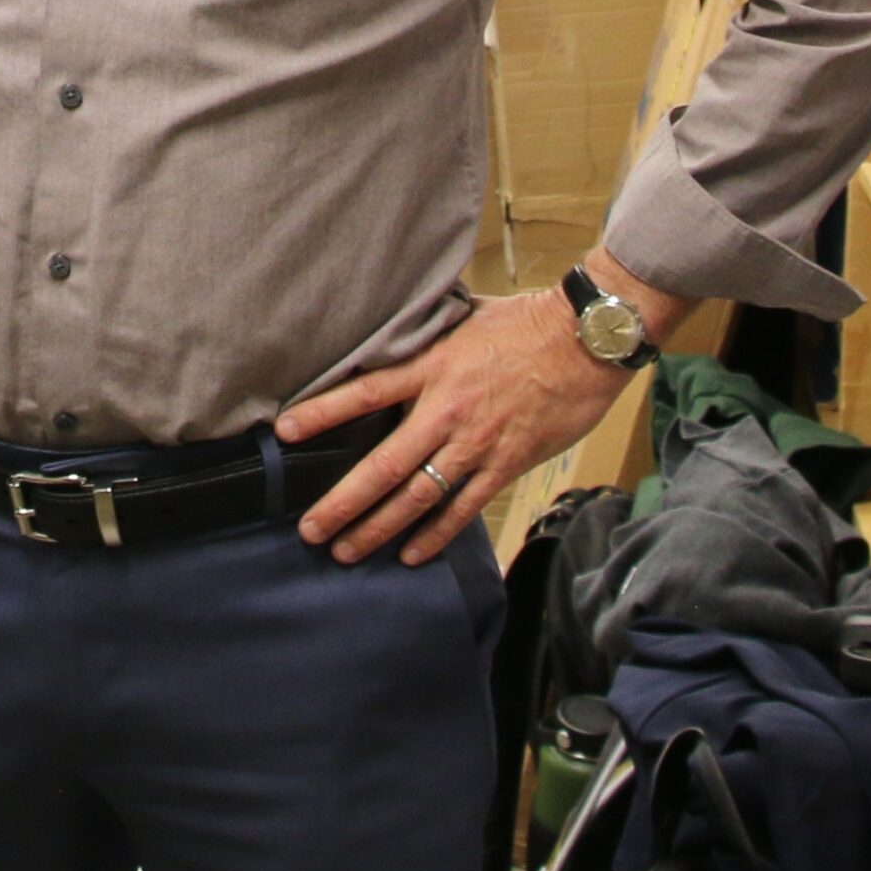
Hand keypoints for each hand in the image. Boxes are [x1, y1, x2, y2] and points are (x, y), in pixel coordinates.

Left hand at [277, 286, 635, 566]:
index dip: (322, 413)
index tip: (284, 433)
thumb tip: (398, 325)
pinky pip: (464, 508)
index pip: (364, 392)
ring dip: (380, 528)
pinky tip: (411, 554)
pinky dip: (435, 535)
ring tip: (347, 550)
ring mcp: (477, 444)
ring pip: (418, 497)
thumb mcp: (465, 317)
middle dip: (343, 502)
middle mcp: (446, 411)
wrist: (586, 341)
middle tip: (311, 530)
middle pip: (384, 465)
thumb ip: (428, 332)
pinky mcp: (506, 465)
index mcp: (432, 367)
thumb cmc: (527, 322)